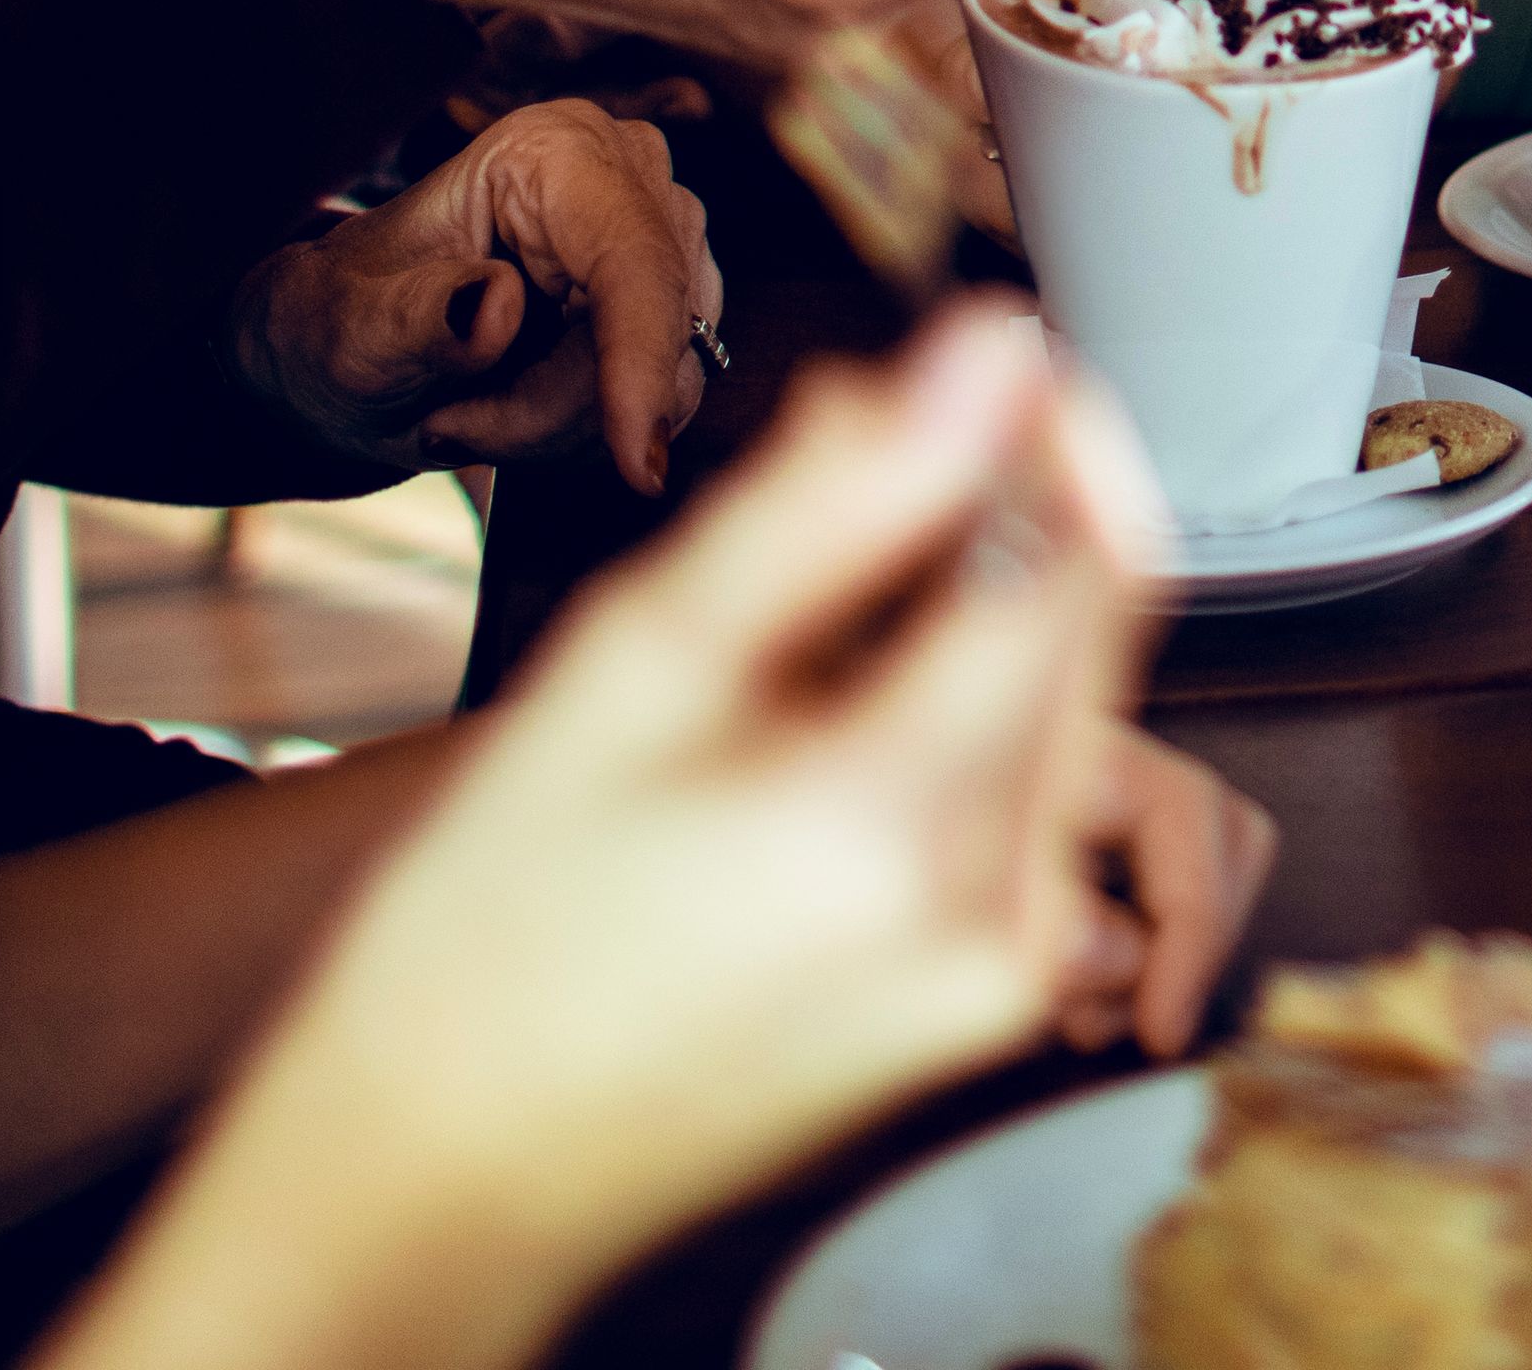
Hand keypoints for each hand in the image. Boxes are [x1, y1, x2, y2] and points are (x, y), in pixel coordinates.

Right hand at [45, 310, 1271, 1369]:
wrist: (440, 1175)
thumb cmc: (488, 934)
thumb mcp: (634, 671)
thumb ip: (832, 502)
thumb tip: (988, 356)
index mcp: (894, 831)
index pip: (1086, 569)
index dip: (1057, 436)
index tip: (991, 359)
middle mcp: (990, 918)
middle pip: (1090, 638)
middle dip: (1007, 517)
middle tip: (865, 456)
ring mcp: (1002, 976)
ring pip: (1068, 710)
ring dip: (981, 616)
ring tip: (807, 606)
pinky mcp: (990, 1003)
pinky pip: (1032, 805)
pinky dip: (965, 721)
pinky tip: (826, 721)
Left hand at [238, 102, 724, 493]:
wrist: (355, 346)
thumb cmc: (343, 321)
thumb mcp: (347, 330)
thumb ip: (414, 317)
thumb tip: (499, 304)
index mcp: (551, 151)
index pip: (629, 257)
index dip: (639, 358)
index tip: (636, 467)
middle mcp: (628, 178)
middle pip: (652, 327)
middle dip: (554, 411)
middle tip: (446, 427)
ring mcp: (664, 238)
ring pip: (671, 374)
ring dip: (560, 427)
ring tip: (461, 415)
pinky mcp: (676, 299)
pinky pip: (670, 397)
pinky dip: (584, 433)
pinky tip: (507, 415)